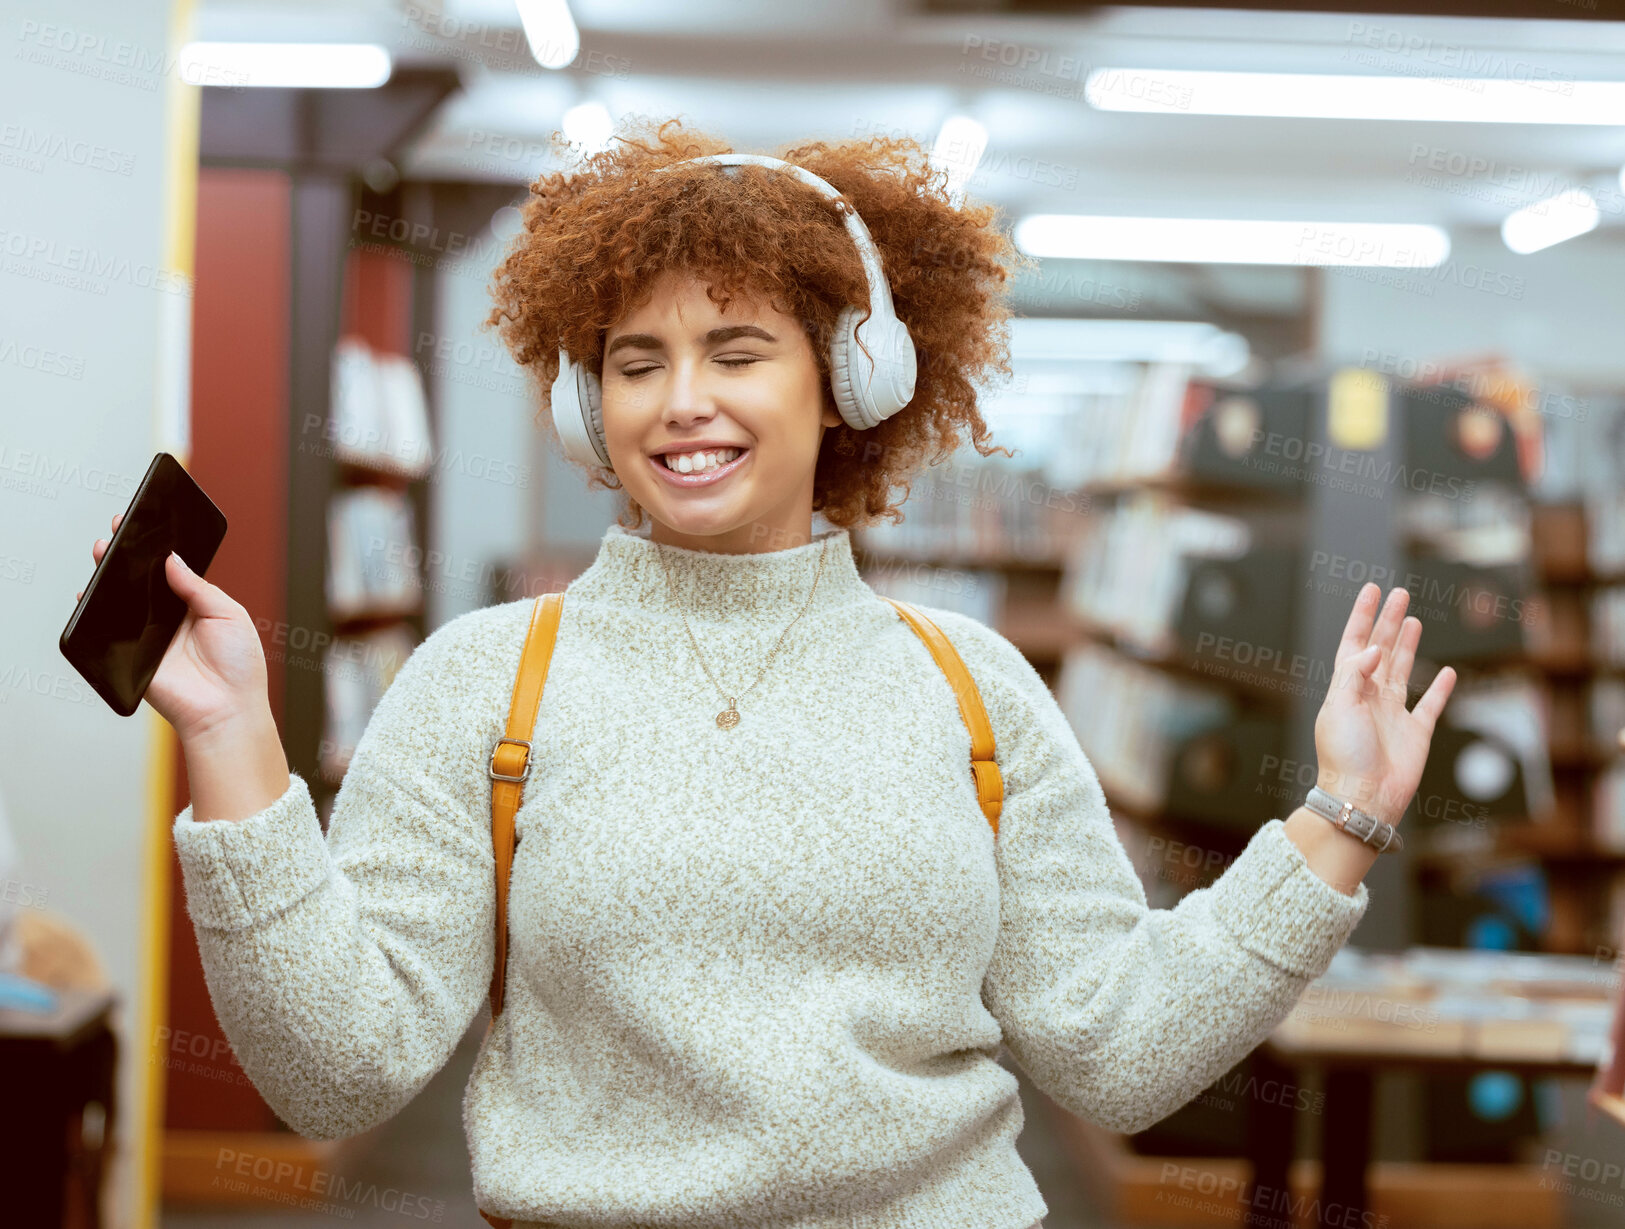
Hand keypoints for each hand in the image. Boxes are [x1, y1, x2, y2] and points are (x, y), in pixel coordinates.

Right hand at [79, 512, 270, 741]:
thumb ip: (197, 586)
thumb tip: (170, 559)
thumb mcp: (229, 614)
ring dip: (107, 576)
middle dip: (126, 555)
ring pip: (120, 601)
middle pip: (139, 581)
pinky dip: (94, 611)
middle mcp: (167, 618)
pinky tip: (89, 592)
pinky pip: (107, 630)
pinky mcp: (130, 655)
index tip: (144, 523)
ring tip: (103, 551)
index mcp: (194, 606)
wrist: (227, 709)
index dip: (156, 548)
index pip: (168, 571)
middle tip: (117, 530)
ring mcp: (146, 636)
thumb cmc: (238, 666)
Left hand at [1313, 583, 1456, 827]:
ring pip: (1403, 670)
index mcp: (1346, 689)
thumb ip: (1355, 673)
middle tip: (1399, 594)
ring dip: (1408, 645)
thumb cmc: (1344, 755)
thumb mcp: (1339, 706)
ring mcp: (1393, 715)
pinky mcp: (1416, 733)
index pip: (1354, 644)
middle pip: (1381, 650)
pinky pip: (1431, 705)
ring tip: (1412, 619)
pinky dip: (1441, 689)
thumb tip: (1373, 649)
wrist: (1363, 798)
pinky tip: (1448, 671)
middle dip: (1388, 621)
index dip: (1362, 616)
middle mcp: (1369, 698)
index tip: (1371, 590)